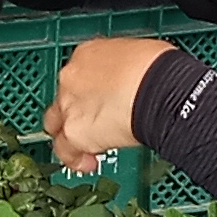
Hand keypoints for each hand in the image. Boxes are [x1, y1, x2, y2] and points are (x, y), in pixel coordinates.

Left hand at [43, 37, 164, 172]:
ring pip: (57, 123)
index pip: (80, 73)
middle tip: (95, 120)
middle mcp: (72, 77)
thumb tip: (135, 81)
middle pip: (63, 97)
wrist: (159, 87)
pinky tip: (87, 163)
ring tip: (85, 147)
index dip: (90, 88)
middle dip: (76, 109)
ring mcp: (69, 104)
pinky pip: (66, 150)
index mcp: (89, 53)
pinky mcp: (74, 131)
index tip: (102, 97)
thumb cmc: (159, 70)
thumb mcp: (139, 56)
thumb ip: (125, 69)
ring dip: (70, 134)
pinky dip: (75, 158)